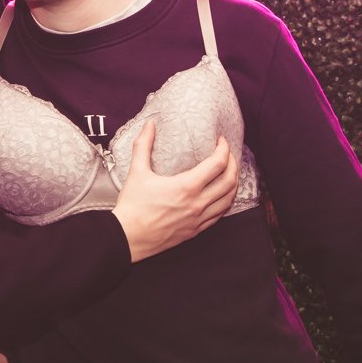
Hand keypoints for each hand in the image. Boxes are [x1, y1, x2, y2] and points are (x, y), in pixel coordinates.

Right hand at [111, 122, 238, 261]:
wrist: (127, 238)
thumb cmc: (132, 206)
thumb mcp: (137, 172)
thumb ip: (143, 145)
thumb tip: (149, 124)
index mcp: (186, 187)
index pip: (218, 164)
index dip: (224, 149)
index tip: (221, 141)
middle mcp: (197, 204)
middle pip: (229, 181)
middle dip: (233, 164)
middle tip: (228, 154)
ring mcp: (198, 219)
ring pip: (228, 200)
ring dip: (233, 183)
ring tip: (229, 172)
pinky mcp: (195, 230)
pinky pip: (219, 215)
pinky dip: (225, 201)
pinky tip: (221, 195)